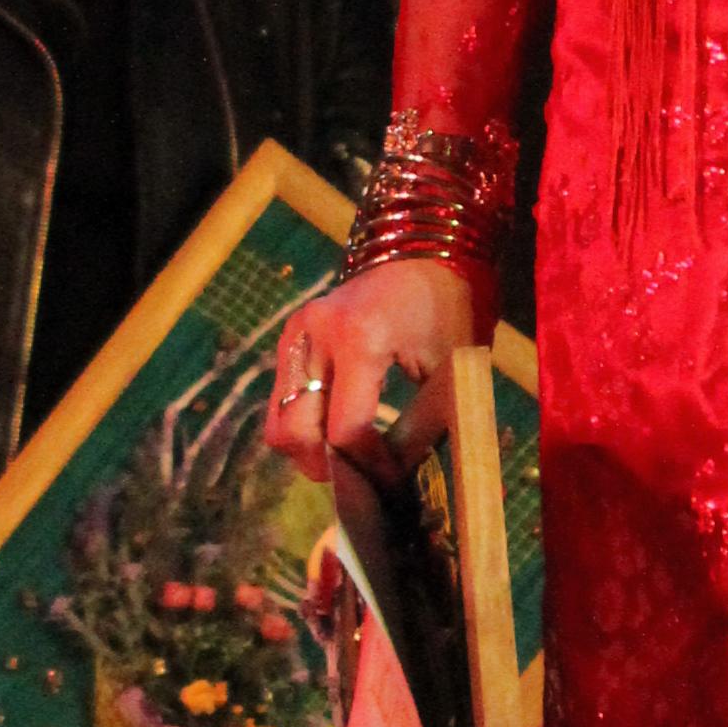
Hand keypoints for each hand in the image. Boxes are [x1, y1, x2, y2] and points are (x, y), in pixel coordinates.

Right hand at [263, 262, 477, 475]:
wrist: (423, 245)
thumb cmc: (449, 304)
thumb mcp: (449, 365)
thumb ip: (426, 423)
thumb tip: (414, 480)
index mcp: (359, 339)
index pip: (346, 430)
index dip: (370, 467)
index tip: (395, 481)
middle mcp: (316, 335)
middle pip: (295, 431)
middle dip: (328, 466)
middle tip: (362, 477)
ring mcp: (297, 332)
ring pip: (278, 420)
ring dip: (308, 448)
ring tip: (346, 455)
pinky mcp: (292, 334)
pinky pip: (283, 397)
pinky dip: (304, 421)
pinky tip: (336, 426)